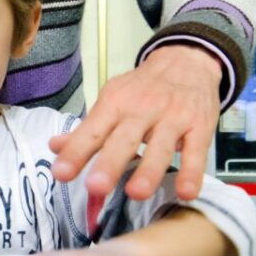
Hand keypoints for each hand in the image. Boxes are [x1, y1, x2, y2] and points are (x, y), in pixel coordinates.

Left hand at [50, 45, 221, 200]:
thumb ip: (87, 129)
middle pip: (124, 139)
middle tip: (95, 187)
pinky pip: (197, 153)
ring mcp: (173, 118)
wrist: (186, 61)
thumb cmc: (142, 89)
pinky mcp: (200, 126)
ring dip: (149, 170)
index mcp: (115, 104)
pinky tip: (186, 194)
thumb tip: (55, 147)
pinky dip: (192, 173)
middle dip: (110, 162)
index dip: (76, 152)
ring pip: (161, 147)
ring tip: (136, 194)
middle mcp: (142, 110)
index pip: (92, 131)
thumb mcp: (112, 101)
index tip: (61, 173)